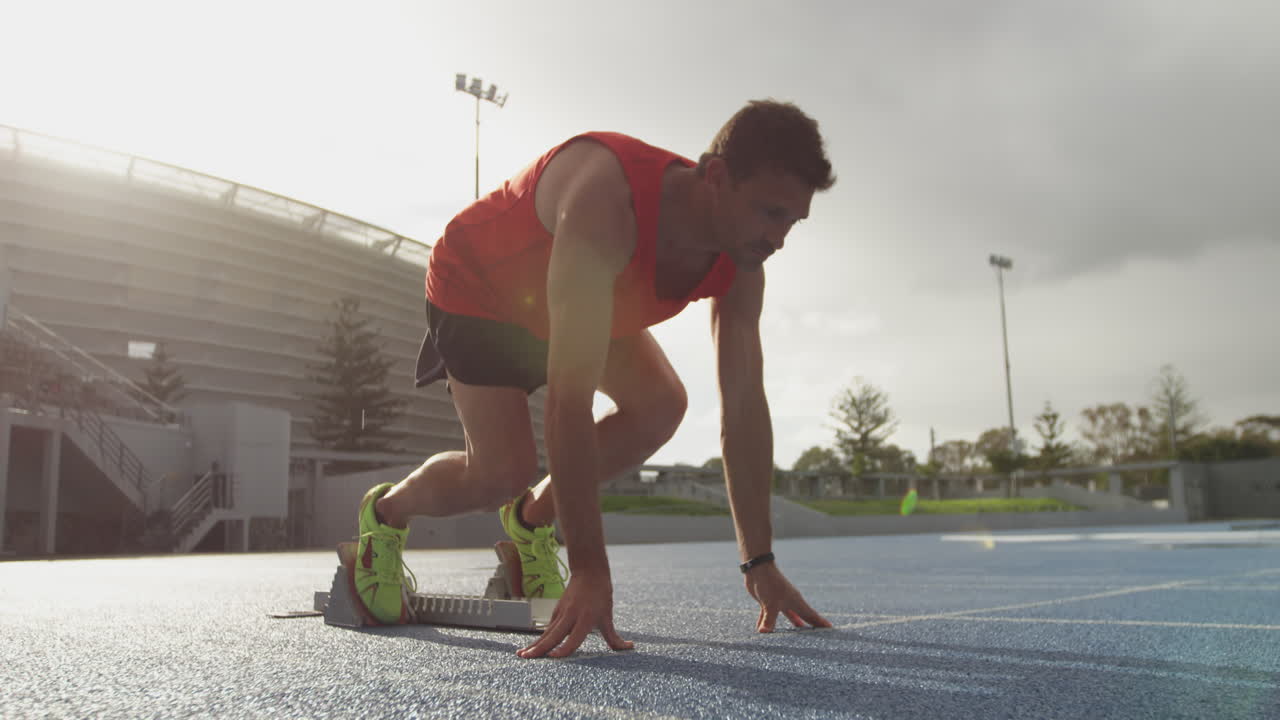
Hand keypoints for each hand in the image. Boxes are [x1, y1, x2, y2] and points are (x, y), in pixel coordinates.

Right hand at [517, 573, 633, 658]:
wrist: (589, 572)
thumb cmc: (601, 596)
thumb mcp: (608, 617)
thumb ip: (614, 637)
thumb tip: (629, 647)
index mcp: (586, 619)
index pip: (573, 638)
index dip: (563, 649)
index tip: (554, 657)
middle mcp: (571, 617)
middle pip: (553, 636)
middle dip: (539, 648)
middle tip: (526, 658)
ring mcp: (561, 613)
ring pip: (546, 633)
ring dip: (534, 645)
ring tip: (521, 655)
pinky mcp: (556, 612)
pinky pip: (548, 629)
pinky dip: (539, 639)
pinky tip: (531, 649)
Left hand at [744, 563, 831, 632]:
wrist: (758, 569)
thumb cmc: (770, 584)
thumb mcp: (770, 604)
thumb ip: (769, 619)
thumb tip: (764, 632)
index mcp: (796, 602)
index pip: (811, 615)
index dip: (820, 622)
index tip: (831, 629)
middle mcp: (790, 602)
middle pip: (803, 616)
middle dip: (810, 625)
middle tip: (818, 634)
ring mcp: (779, 601)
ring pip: (789, 615)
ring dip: (792, 623)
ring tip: (797, 634)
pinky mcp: (768, 601)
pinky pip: (770, 615)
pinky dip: (769, 622)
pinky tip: (766, 630)